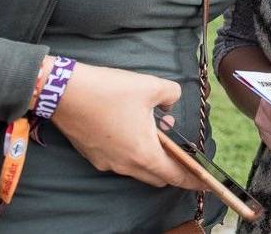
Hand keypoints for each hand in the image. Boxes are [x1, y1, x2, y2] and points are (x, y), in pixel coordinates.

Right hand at [51, 61, 205, 190]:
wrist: (65, 93)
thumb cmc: (111, 91)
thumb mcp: (152, 86)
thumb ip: (171, 94)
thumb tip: (170, 101)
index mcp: (143, 152)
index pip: (174, 174)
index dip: (192, 179)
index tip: (205, 183)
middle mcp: (125, 164)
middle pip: (157, 175)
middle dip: (172, 167)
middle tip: (181, 148)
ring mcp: (107, 162)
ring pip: (138, 168)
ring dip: (151, 155)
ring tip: (156, 127)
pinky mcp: (93, 155)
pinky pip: (120, 160)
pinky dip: (133, 150)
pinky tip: (133, 126)